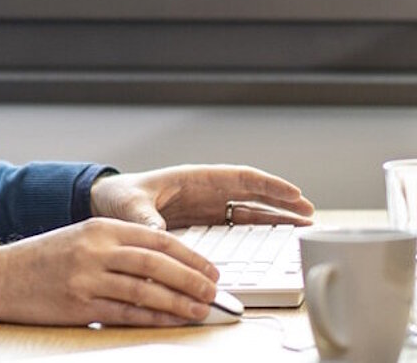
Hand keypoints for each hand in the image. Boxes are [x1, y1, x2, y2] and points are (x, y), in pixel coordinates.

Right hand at [0, 218, 221, 326]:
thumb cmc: (43, 260)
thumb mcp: (81, 238)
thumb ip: (119, 247)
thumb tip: (167, 267)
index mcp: (100, 227)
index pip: (157, 239)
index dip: (190, 256)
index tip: (212, 270)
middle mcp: (95, 249)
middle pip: (157, 263)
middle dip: (193, 279)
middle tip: (216, 292)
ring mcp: (87, 278)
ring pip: (146, 290)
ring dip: (180, 302)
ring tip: (203, 310)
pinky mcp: (79, 306)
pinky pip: (127, 312)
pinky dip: (155, 318)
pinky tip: (173, 321)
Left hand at [92, 165, 317, 229]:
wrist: (106, 205)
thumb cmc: (118, 198)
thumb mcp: (130, 207)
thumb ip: (146, 218)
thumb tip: (159, 232)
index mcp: (194, 179)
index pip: (239, 178)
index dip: (268, 185)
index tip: (293, 193)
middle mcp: (206, 191)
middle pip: (253, 194)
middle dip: (281, 201)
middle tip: (309, 213)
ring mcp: (208, 207)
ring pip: (250, 209)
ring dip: (276, 217)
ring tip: (303, 225)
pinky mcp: (204, 222)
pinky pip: (237, 224)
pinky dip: (258, 230)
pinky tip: (276, 238)